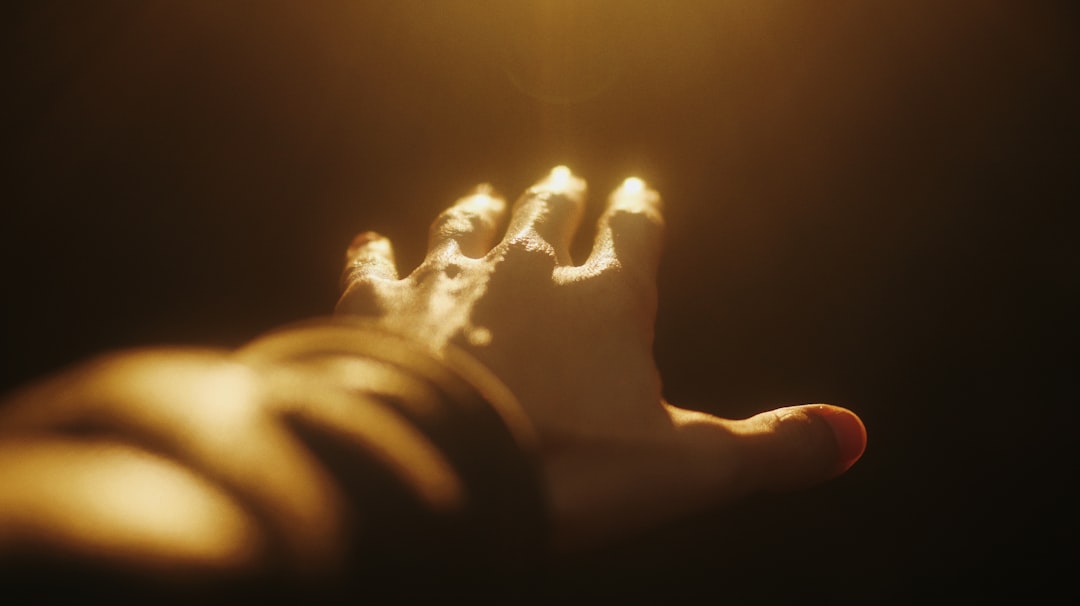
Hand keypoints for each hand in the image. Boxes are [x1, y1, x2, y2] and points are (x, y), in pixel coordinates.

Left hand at [336, 166, 866, 549]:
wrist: (445, 473)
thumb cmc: (572, 469)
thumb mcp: (689, 467)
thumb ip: (771, 448)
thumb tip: (851, 437)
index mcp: (604, 299)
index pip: (633, 232)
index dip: (638, 210)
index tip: (636, 191)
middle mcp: (525, 273)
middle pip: (547, 215)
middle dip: (560, 197)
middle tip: (563, 180)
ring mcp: (448, 284)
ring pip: (466, 228)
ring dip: (478, 213)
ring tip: (484, 198)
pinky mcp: (381, 311)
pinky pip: (376, 268)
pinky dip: (376, 255)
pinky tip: (371, 243)